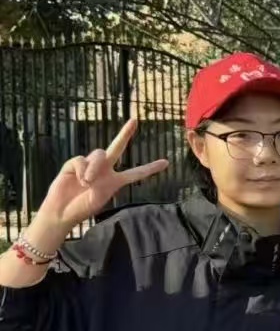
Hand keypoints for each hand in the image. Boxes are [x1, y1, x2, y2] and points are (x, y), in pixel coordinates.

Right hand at [37, 118, 167, 230]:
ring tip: (87, 183)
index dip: (150, 168)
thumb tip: (94, 168)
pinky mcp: (74, 163)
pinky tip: (78, 180)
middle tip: (135, 120)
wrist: (63, 211)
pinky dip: (82, 170)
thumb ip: (102, 180)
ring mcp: (89, 165)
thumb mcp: (101, 197)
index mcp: (115, 180)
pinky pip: (81, 160)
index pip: (136, 172)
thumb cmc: (83, 208)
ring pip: (99, 153)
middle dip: (125, 133)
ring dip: (94, 168)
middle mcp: (104, 169)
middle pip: (117, 147)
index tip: (166, 163)